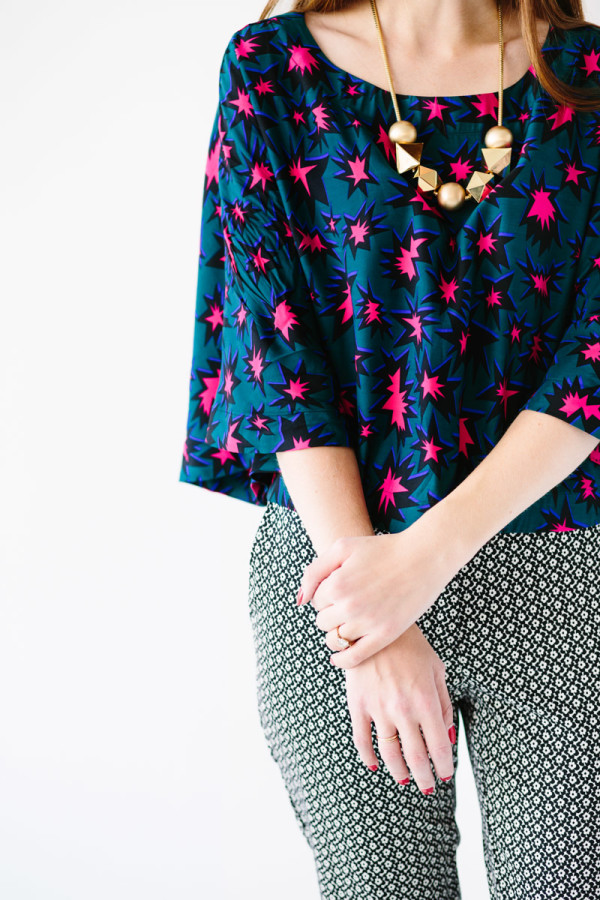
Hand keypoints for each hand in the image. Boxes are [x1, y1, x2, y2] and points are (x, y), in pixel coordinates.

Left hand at [296, 510, 463, 667]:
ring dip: (335, 634)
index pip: (316, 602)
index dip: (327, 597)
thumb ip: (315, 571)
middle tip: (346, 606)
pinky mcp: (385, 635)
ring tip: (347, 625)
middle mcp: (349, 605)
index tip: (341, 591)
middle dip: (330, 614)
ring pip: (334, 640)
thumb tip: (300, 601)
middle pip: (322, 622)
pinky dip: (342, 660)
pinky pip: (354, 657)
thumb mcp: (343, 547)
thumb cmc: (382, 549)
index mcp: (336, 584)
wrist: (423, 557)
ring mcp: (367, 622)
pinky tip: (339, 656)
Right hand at [345, 623, 456, 792]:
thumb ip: (444, 704)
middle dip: (424, 777)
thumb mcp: (436, 670)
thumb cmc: (411, 646)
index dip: (444, 765)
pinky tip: (375, 765)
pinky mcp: (358, 704)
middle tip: (428, 786)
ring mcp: (378, 709)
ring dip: (399, 772)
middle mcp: (403, 709)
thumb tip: (449, 735)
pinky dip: (368, 757)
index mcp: (426, 701)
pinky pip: (362, 739)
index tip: (445, 774)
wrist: (375, 626)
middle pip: (415, 757)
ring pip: (389, 753)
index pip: (439, 746)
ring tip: (405, 779)